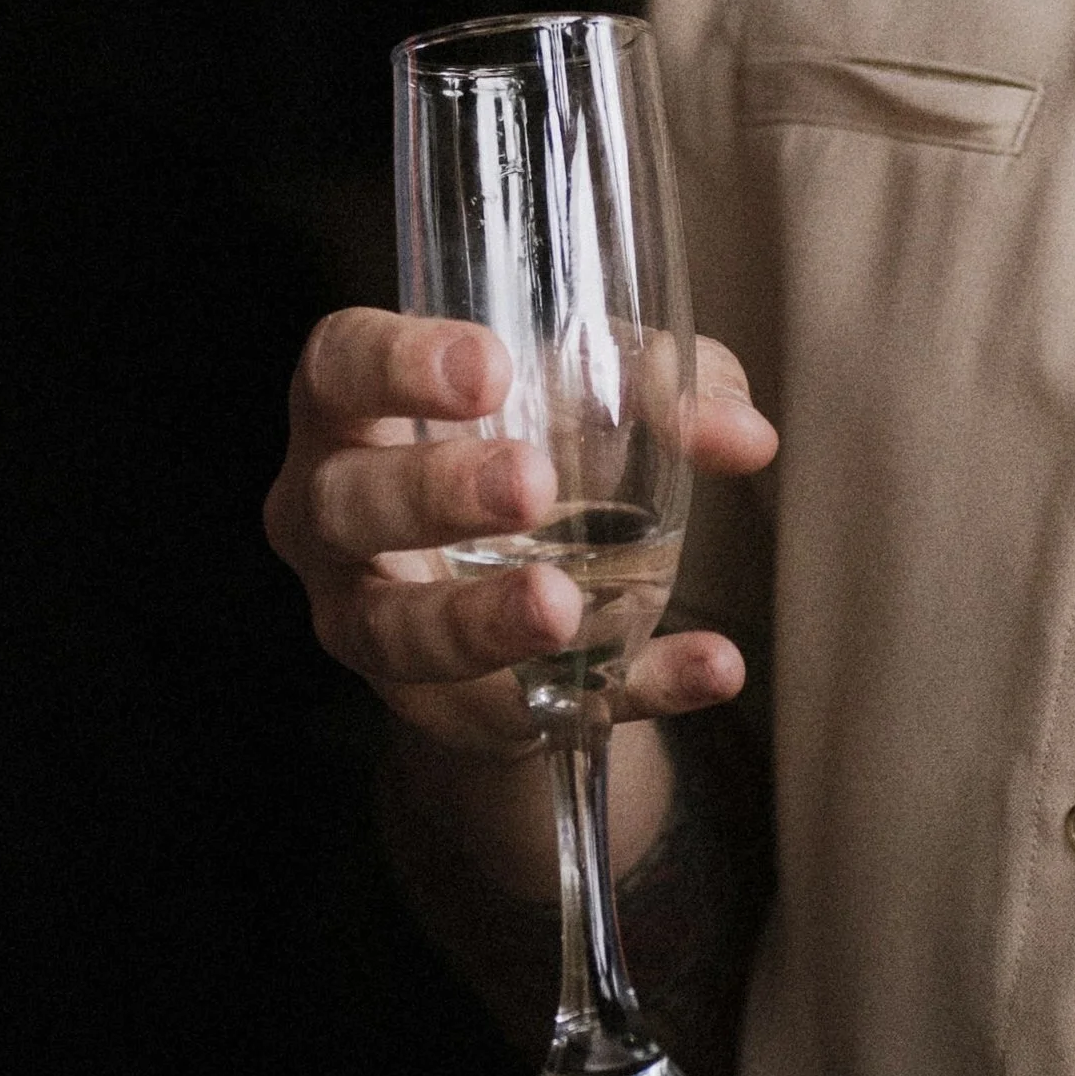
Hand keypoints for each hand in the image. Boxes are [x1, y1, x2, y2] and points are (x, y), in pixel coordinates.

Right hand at [266, 307, 778, 760]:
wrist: (506, 582)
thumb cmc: (524, 436)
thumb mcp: (586, 389)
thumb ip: (664, 385)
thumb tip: (743, 433)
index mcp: (352, 408)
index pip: (339, 366)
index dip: (397, 362)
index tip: (491, 367)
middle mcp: (331, 516)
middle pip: (349, 503)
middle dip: (437, 491)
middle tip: (531, 483)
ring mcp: (367, 620)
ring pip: (397, 631)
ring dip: (481, 622)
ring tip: (563, 609)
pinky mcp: (436, 709)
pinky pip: (516, 713)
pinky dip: (626, 691)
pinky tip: (705, 668)